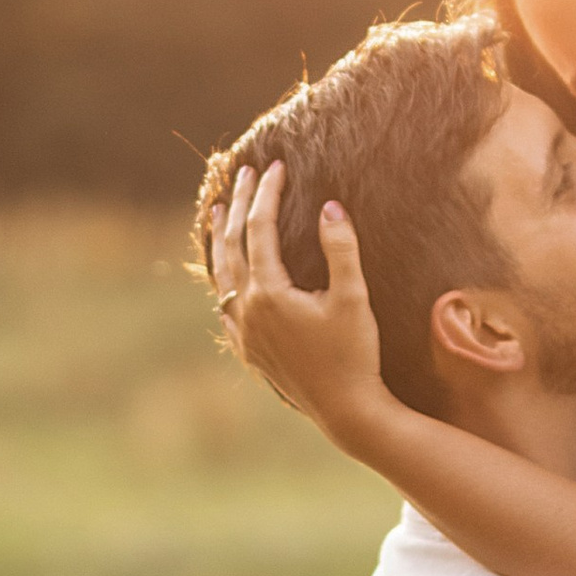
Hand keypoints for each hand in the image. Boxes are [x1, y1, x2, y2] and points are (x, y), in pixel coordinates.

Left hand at [208, 160, 391, 445]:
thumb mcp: (353, 297)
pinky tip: (228, 277)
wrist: (346, 410)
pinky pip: (226, 306)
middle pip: (233, 246)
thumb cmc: (354, 353)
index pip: (261, 230)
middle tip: (245, 173)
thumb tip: (330, 206)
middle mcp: (247, 311)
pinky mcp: (250, 351)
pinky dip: (225, 279)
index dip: (268, 194)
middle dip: (240, 205)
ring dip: (222, 240)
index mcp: (268, 293)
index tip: (276, 165)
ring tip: (221, 212)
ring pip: (223, 276)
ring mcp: (244, 333)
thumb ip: (341, 248)